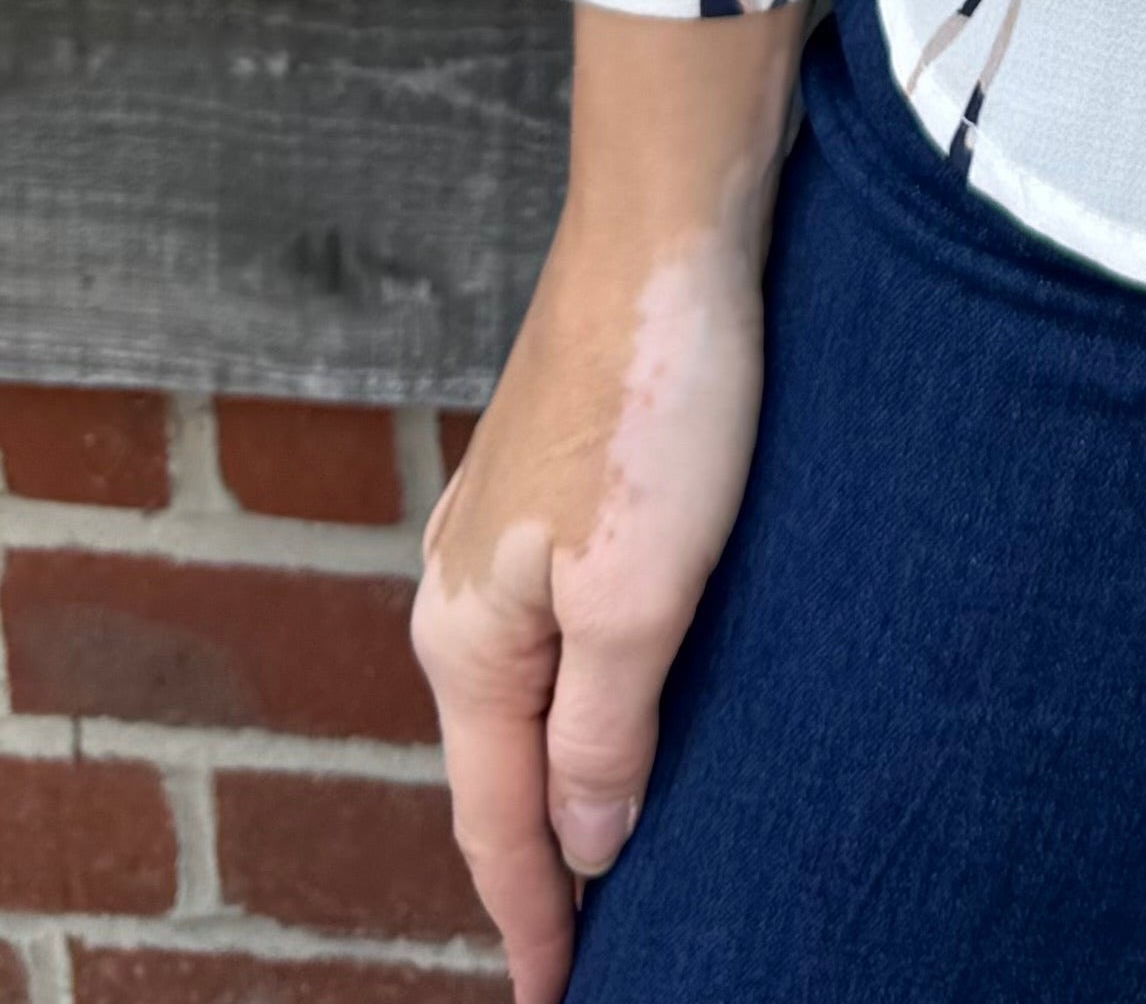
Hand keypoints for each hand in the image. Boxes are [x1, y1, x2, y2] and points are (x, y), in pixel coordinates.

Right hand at [411, 2, 807, 1003]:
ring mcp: (507, 531)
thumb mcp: (640, 591)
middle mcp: (465, 591)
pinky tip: (628, 704)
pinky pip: (563, 629)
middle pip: (501, 762)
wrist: (670, 230)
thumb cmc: (655, 400)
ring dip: (566, 774)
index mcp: (469, 636)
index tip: (558, 996)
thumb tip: (586, 842)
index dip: (532, 916)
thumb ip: (605, 728)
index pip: (495, 819)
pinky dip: (589, 693)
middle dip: (538, 859)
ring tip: (606, 850)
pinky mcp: (561, 482)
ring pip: (531, 693)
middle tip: (583, 946)